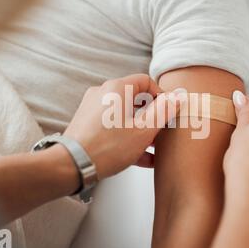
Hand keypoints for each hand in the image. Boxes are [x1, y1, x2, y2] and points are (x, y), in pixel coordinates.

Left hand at [64, 74, 181, 178]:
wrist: (71, 165)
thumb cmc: (107, 147)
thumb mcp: (143, 130)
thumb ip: (163, 111)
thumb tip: (177, 97)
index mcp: (117, 89)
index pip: (146, 81)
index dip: (161, 95)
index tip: (169, 111)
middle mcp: (103, 94)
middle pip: (135, 98)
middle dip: (153, 116)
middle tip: (163, 131)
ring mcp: (93, 109)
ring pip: (125, 115)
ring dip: (142, 129)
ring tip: (154, 148)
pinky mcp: (87, 125)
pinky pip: (113, 126)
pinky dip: (128, 137)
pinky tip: (142, 158)